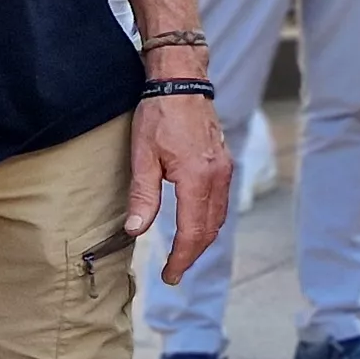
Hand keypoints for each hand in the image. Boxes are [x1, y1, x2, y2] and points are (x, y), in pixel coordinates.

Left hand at [129, 90, 233, 283]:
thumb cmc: (159, 114)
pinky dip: (208, 220)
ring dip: (202, 239)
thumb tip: (136, 231)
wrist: (181, 81)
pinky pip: (220, 201)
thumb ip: (143, 196)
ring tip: (182, 253)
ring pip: (218, 217)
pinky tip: (195, 224)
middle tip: (173, 272)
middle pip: (209, 230)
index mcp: (196, 178)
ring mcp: (224, 169)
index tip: (170, 276)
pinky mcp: (223, 162)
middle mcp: (217, 177)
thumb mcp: (143, 156)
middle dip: (192, 255)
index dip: (181, 259)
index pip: (192, 232)